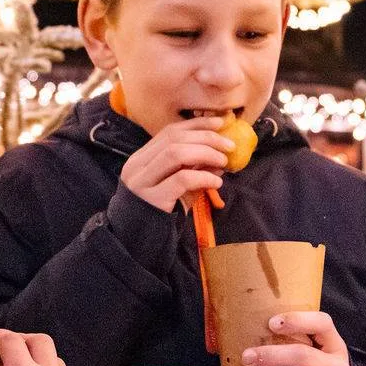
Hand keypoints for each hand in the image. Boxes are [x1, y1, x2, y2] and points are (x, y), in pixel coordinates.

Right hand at [120, 116, 234, 212]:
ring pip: (175, 154)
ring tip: (223, 162)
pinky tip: (216, 183)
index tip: (220, 123)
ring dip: (205, 153)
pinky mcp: (152, 199)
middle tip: (229, 145)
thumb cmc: (159, 212)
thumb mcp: (176, 187)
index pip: (170, 131)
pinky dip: (203, 177)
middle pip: (174, 139)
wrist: (136, 242)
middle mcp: (138, 166)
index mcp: (142, 158)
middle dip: (206, 138)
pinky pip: (181, 180)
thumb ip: (192, 170)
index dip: (196, 124)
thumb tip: (220, 156)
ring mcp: (142, 182)